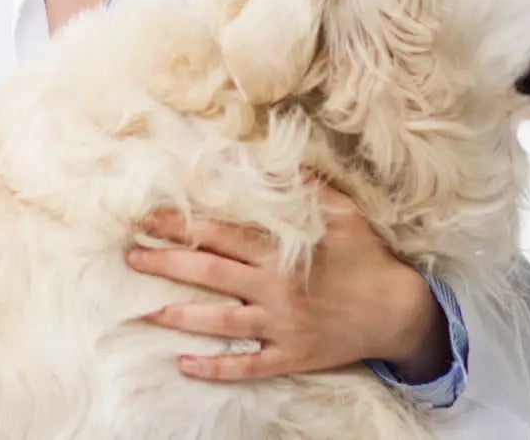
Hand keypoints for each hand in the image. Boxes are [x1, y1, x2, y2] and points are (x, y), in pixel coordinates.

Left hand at [128, 182, 451, 383]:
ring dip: (180, 315)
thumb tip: (272, 161)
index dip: (182, 226)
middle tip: (132, 257)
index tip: (148, 219)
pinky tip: (185, 364)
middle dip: (167, 263)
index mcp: (282, 251)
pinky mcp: (291, 355)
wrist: (397, 311)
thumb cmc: (368, 257)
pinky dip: (216, 368)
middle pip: (210, 273)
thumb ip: (306, 188)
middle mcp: (276, 288)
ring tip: (146, 311)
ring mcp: (281, 325)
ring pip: (221, 321)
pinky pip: (247, 366)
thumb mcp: (343, 213)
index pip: (220, 234)